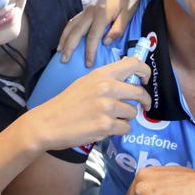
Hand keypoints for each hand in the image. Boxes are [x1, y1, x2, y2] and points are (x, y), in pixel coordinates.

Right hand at [26, 57, 150, 151]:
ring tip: (112, 119)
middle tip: (143, 107)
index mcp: (103, 74)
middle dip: (144, 101)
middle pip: (140, 93)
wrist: (48, 123)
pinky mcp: (106, 125)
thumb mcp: (87, 82)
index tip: (145, 81)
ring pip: (133, 113)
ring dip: (127, 118)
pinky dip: (120, 130)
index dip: (145, 72)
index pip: (134, 64)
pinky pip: (126, 128)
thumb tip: (131, 79)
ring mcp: (107, 107)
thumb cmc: (68, 103)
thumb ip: (108, 79)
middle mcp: (107, 88)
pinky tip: (107, 128)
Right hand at [58, 0, 157, 65]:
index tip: (88, 64)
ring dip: (64, 39)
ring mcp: (87, 10)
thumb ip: (119, 27)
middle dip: (69, 47)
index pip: (93, 36)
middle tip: (64, 61)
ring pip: (71, 25)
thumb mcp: (129, 12)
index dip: (90, 51)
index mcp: (102, 14)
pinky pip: (73, 21)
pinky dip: (66, 31)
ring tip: (60, 52)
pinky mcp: (86, 9)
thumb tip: (106, 42)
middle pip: (76, 31)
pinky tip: (64, 40)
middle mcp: (91, 12)